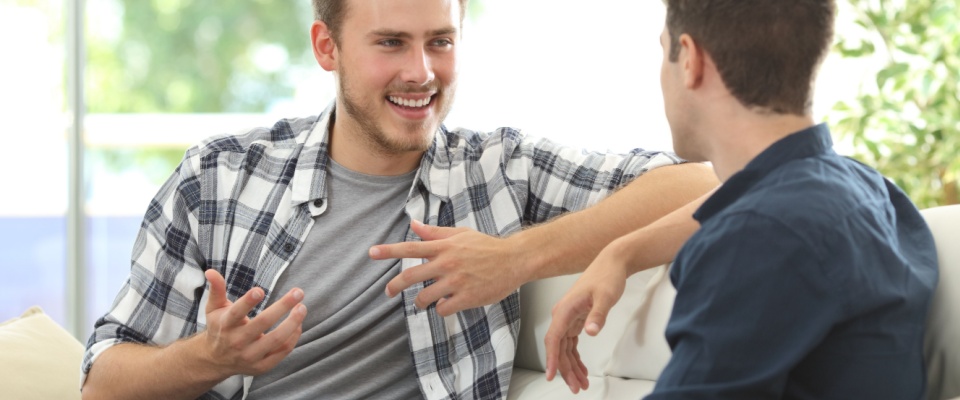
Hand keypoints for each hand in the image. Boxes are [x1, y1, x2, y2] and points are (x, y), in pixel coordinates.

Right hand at [200, 269, 306, 376]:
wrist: (214, 360)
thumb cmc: (219, 328)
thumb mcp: (214, 308)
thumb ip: (216, 289)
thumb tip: (211, 271)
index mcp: (225, 325)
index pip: (236, 313)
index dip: (248, 302)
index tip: (260, 290)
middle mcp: (237, 342)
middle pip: (262, 323)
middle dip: (283, 306)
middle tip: (298, 292)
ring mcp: (250, 356)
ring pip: (276, 340)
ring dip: (293, 323)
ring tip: (302, 308)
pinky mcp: (261, 366)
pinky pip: (282, 352)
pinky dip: (293, 338)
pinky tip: (298, 325)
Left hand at [371, 220, 528, 315]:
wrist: (514, 260)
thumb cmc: (486, 246)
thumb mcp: (461, 234)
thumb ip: (436, 233)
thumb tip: (414, 225)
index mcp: (444, 247)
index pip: (411, 247)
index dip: (389, 251)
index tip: (372, 252)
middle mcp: (447, 263)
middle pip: (411, 276)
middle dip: (395, 286)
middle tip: (388, 292)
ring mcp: (456, 281)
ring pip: (425, 297)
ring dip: (420, 302)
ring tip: (423, 301)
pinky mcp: (467, 297)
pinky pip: (443, 308)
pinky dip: (441, 308)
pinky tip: (447, 303)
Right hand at [544, 241, 629, 393]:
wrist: (612, 263)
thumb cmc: (607, 276)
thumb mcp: (605, 296)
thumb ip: (598, 315)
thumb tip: (590, 332)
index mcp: (564, 310)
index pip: (553, 340)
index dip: (551, 359)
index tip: (551, 375)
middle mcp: (562, 315)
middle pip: (559, 348)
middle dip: (566, 369)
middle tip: (576, 387)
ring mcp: (568, 317)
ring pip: (565, 348)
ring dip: (571, 366)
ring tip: (581, 384)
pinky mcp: (577, 319)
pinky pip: (571, 343)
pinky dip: (576, 357)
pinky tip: (582, 368)